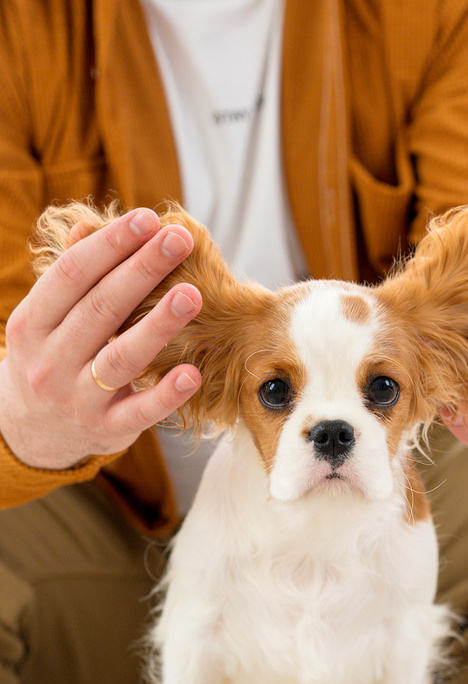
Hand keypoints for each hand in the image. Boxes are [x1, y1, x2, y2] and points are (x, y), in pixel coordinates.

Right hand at [0, 207, 202, 469]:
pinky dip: (166, 394)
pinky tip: (192, 373)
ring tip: (192, 295)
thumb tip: (90, 225)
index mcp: (32, 324)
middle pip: (100, 310)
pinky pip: (141, 412)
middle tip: (180, 240)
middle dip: (143, 270)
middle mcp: (50, 362)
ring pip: (121, 358)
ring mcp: (78, 399)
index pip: (72, 276)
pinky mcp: (108, 429)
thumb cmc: (49, 360)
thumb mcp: (44, 321)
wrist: (29, 433)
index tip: (147, 219)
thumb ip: (71, 279)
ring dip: (159, 325)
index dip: (110, 245)